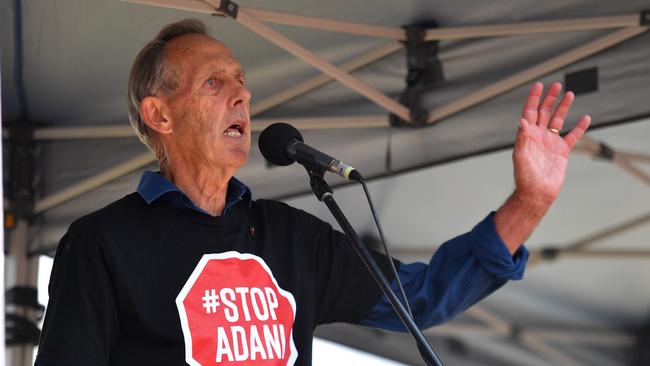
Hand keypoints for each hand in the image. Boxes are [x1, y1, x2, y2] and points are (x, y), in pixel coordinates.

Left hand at [513, 82, 590, 204]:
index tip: (539, 85)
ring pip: (558, 121)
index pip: (530, 112)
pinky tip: (585, 118)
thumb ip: (522, 138)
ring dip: (563, 107)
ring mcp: (550, 143)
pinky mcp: (562, 152)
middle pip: (544, 113)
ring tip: (570, 94)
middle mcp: (538, 136)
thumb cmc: (524, 177)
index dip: (533, 99)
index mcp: (527, 136)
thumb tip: (522, 120)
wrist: (537, 193)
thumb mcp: (521, 156)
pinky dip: (579, 128)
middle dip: (549, 99)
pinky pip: (573, 137)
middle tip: (556, 84)